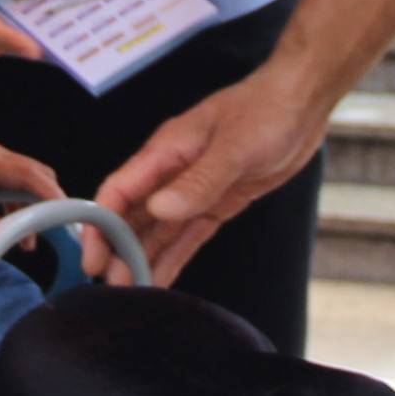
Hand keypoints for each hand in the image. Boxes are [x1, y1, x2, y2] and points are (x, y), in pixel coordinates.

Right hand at [0, 0, 62, 61]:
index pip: (12, 40)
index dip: (43, 39)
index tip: (68, 34)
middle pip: (19, 44)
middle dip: (44, 29)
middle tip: (73, 12)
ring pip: (14, 43)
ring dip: (34, 27)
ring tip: (58, 6)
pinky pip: (6, 39)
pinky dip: (21, 24)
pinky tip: (33, 5)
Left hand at [0, 114, 63, 240]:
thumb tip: (5, 237)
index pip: (34, 178)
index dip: (55, 196)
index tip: (69, 216)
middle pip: (39, 174)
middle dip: (50, 203)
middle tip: (52, 233)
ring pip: (27, 178)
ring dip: (31, 205)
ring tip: (26, 241)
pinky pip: (12, 178)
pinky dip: (16, 200)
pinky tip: (6, 223)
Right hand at [87, 61, 331, 284]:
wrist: (302, 102)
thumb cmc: (267, 109)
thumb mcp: (235, 147)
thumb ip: (198, 181)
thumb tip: (159, 210)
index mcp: (166, 151)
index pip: (119, 192)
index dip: (100, 226)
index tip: (92, 259)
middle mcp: (172, 172)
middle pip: (133, 217)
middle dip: (119, 251)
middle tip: (113, 289)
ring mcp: (194, 189)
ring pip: (159, 230)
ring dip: (143, 258)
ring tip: (130, 294)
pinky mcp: (217, 202)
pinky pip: (188, 235)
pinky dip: (173, 257)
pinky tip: (159, 280)